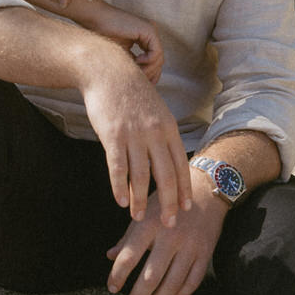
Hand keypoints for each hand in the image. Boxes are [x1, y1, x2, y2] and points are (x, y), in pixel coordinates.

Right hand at [79, 48, 190, 225]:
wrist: (108, 70)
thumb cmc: (131, 93)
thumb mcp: (155, 110)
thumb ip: (162, 134)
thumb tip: (167, 159)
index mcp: (168, 127)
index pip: (180, 165)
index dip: (184, 189)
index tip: (186, 209)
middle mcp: (155, 133)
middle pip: (166, 176)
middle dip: (169, 203)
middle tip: (169, 224)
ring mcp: (134, 134)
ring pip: (141, 176)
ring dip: (141, 200)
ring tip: (138, 217)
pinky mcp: (113, 135)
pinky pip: (118, 167)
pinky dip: (120, 187)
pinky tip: (121, 201)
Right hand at [85, 0, 162, 82]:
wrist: (95, 19)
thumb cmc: (102, 37)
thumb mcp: (122, 55)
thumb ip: (133, 64)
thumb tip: (143, 82)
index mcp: (145, 39)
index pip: (155, 60)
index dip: (151, 75)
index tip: (143, 85)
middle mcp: (151, 34)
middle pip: (159, 61)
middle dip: (151, 74)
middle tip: (141, 82)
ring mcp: (151, 31)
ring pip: (159, 58)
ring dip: (149, 69)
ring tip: (137, 72)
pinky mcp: (149, 30)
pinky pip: (156, 52)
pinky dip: (148, 60)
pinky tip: (137, 61)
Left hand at [107, 187, 226, 294]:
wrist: (206, 189)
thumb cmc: (168, 201)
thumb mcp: (145, 212)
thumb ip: (128, 236)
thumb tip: (110, 256)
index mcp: (150, 225)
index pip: (129, 256)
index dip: (117, 276)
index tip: (112, 287)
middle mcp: (170, 237)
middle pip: (151, 276)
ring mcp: (190, 247)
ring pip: (173, 283)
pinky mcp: (205, 253)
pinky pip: (192, 282)